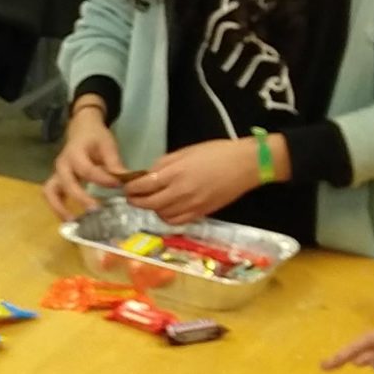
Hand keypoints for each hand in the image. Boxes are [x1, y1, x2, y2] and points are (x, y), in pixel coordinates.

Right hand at [43, 97, 130, 218]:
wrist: (81, 129)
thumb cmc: (95, 138)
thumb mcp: (107, 145)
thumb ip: (114, 163)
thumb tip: (128, 182)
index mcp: (75, 153)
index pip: (87, 169)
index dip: (102, 179)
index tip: (119, 186)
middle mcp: (62, 165)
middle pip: (67, 183)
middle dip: (81, 198)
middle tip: (96, 210)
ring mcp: (56, 174)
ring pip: (51, 192)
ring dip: (60, 208)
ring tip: (74, 222)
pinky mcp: (56, 181)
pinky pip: (51, 196)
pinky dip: (57, 208)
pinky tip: (70, 220)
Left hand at [122, 139, 260, 226]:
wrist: (246, 165)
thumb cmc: (217, 152)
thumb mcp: (186, 151)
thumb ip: (164, 163)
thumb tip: (148, 174)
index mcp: (175, 173)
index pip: (144, 185)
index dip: (131, 188)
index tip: (127, 186)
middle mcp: (180, 192)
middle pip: (149, 203)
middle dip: (136, 201)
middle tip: (133, 197)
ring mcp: (191, 205)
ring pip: (161, 215)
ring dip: (152, 209)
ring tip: (152, 201)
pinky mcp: (200, 213)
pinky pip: (176, 221)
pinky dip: (167, 217)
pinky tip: (167, 209)